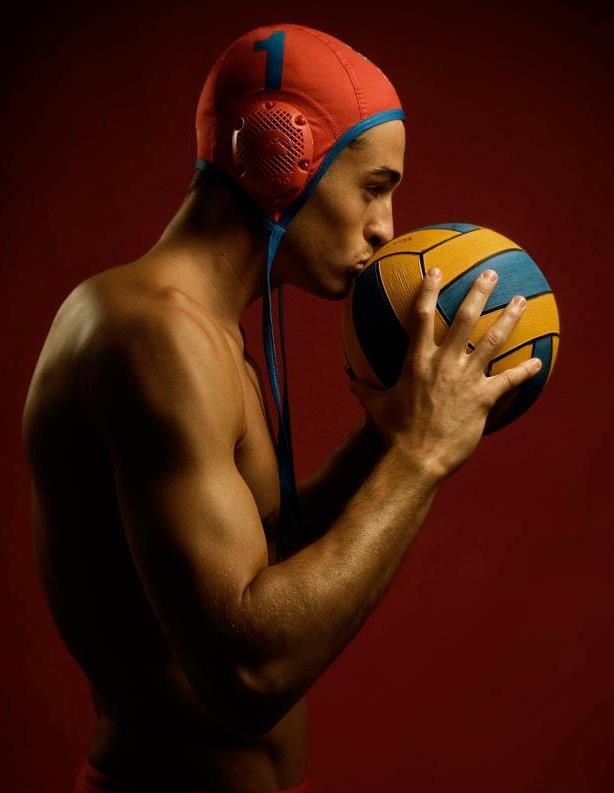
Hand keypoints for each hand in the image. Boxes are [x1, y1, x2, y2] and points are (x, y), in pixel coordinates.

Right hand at [347, 267, 542, 479]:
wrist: (416, 459)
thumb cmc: (393, 433)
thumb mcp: (375, 406)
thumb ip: (364, 389)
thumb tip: (349, 379)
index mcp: (417, 362)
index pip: (421, 316)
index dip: (428, 290)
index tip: (436, 270)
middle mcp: (443, 364)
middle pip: (465, 318)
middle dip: (479, 292)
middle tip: (490, 273)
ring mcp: (466, 380)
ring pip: (493, 341)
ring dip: (509, 318)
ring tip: (521, 300)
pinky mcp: (483, 399)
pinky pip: (509, 380)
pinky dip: (524, 370)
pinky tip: (537, 361)